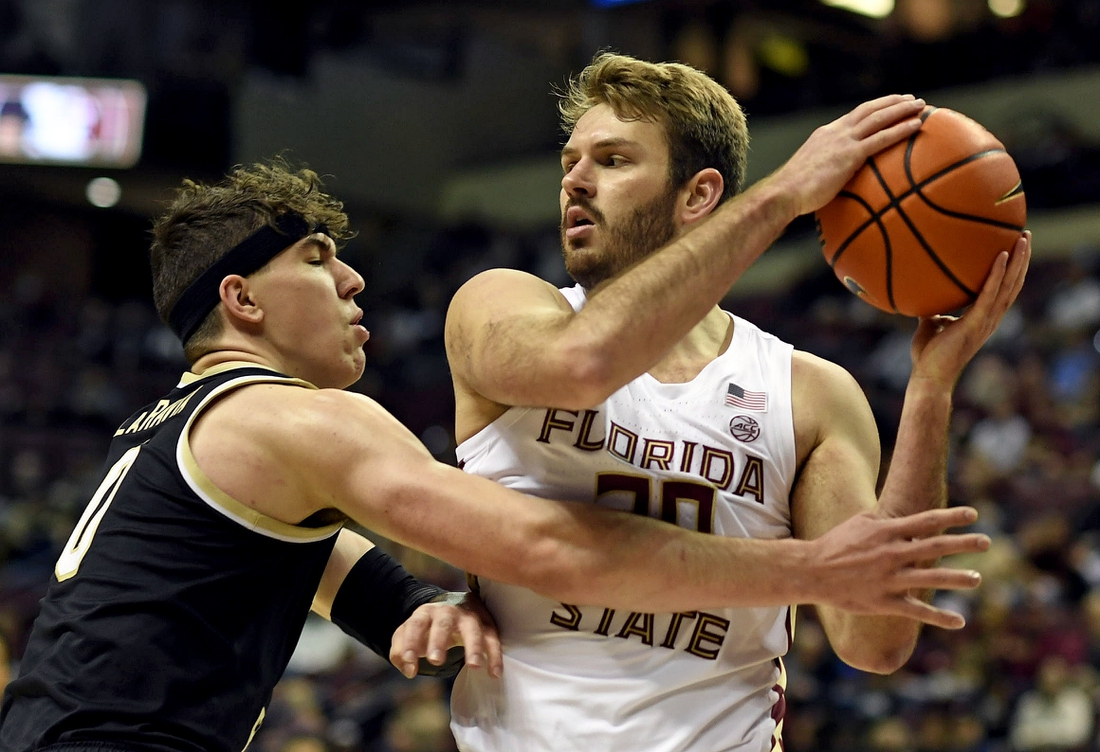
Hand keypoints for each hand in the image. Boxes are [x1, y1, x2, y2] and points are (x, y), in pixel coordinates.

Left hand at [390, 591, 502, 679]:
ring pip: (473, 629)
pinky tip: (494, 673)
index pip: (415, 625)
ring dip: (474, 647)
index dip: (410, 642)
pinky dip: (495, 655)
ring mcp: (469, 618)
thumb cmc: (428, 627)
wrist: (455, 606)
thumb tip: (409, 670)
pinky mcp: (487, 625)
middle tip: (435, 661)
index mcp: (425, 613)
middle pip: (443, 623)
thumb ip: (401, 652)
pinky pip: (492, 639)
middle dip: (439, 640)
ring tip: (474, 666)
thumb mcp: (409, 634)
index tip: (409, 663)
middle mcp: (448, 612)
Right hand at [771, 94, 926, 216]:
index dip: (875, 107)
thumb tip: (834, 185)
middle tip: (911, 100)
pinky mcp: (850, 155)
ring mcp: (843, 141)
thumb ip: (826, 171)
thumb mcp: (810, 174)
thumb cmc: (793, 193)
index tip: (890, 104)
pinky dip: (901, 129)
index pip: (855, 115)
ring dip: (902, 109)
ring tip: (921, 106)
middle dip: (892, 102)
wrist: (784, 193)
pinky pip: (881, 138)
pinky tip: (916, 125)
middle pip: (870, 110)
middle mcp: (836, 132)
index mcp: (825, 134)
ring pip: (879, 118)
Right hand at [806, 506, 989, 628]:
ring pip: (931, 578)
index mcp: (886, 532)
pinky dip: (939, 617)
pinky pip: (917, 611)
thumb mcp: (860, 523)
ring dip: (958, 578)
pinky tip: (959, 620)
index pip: (927, 521)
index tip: (974, 514)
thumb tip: (910, 518)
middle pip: (936, 546)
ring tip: (978, 578)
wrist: (812, 570)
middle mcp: (892, 554)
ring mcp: (889, 579)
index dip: (952, 517)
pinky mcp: (884, 602)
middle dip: (964, 544)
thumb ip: (887, 521)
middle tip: (987, 542)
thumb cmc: (836, 543)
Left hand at [909, 232, 1030, 387]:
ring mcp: (986, 322)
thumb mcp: (930, 324)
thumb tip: (925, 294)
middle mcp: (991, 318)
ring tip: (1023, 238)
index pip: (1004, 290)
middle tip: (1026, 235)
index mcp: (983, 318)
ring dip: (1018, 261)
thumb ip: (934, 310)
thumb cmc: (929, 355)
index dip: (1012, 270)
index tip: (1015, 248)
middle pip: (1014, 284)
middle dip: (1022, 259)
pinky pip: (989, 294)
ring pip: (1009, 286)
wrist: (929, 378)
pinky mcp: (976, 324)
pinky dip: (997, 274)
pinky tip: (1001, 255)